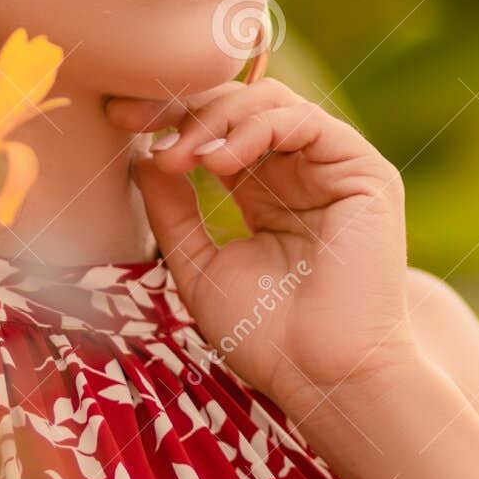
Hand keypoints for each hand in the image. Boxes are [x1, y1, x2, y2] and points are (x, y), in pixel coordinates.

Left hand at [105, 76, 423, 425]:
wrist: (324, 376)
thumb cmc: (266, 338)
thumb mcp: (198, 265)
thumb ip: (172, 211)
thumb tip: (142, 155)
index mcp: (265, 193)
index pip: (215, 131)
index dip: (166, 116)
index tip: (114, 117)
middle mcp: (300, 173)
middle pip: (238, 105)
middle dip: (180, 105)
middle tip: (130, 119)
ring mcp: (334, 169)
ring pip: (269, 102)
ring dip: (212, 119)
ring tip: (179, 157)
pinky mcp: (364, 172)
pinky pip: (303, 121)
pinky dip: (254, 128)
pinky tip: (217, 161)